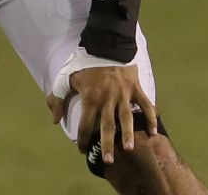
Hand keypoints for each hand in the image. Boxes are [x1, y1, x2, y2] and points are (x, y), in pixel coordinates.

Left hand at [47, 49, 157, 165]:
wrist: (106, 45)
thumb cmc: (85, 64)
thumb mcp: (66, 78)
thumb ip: (57, 98)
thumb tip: (54, 120)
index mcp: (90, 98)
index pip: (86, 124)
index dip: (83, 139)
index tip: (82, 150)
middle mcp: (107, 99)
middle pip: (107, 126)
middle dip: (106, 144)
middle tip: (107, 160)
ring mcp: (124, 94)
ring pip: (126, 118)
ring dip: (128, 134)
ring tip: (129, 149)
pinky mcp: (136, 88)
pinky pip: (146, 105)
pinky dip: (150, 118)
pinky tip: (153, 132)